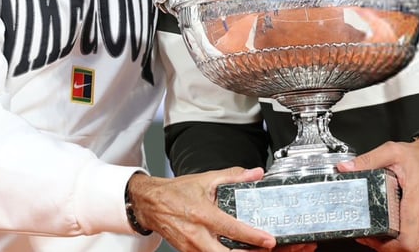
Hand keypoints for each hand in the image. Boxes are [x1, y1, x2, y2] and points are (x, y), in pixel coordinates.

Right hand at [128, 168, 276, 251]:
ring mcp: (190, 246)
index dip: (253, 237)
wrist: (151, 203)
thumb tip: (255, 174)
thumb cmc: (176, 192)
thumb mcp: (206, 179)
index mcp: (202, 214)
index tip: (268, 240)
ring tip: (251, 250)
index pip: (232, 229)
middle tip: (263, 250)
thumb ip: (233, 176)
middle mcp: (196, 234)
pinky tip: (232, 249)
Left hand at [336, 138, 418, 251]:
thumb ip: (368, 160)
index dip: (385, 245)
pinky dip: (402, 241)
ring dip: (394, 245)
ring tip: (376, 234)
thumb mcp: (392, 152)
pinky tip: (390, 231)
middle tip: (369, 236)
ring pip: (413, 247)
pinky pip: (416, 240)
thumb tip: (346, 168)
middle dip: (386, 247)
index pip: (405, 242)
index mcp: (417, 204)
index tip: (369, 236)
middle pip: (407, 249)